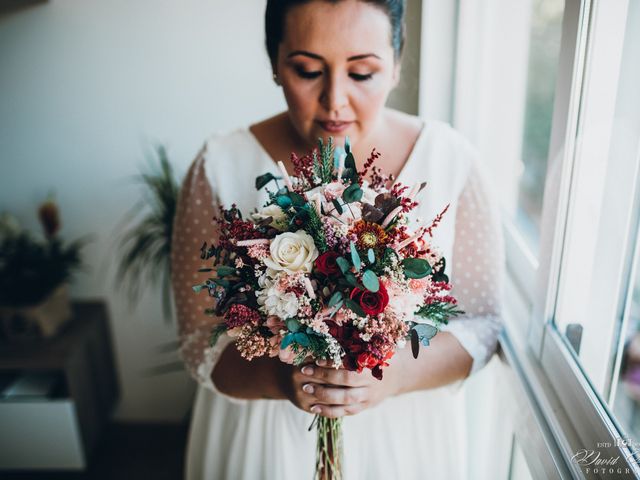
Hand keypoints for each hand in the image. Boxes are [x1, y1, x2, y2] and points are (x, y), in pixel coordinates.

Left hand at [281, 355, 404, 418]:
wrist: (396, 376)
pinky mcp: (363, 408)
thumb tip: (327, 330)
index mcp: (372, 365)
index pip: (350, 365)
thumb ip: (352, 344)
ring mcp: (367, 397)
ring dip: (323, 395)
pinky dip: (329, 411)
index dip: (332, 363)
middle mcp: (371, 383)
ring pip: (345, 400)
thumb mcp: (370, 347)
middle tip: (304, 371)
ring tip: (305, 389)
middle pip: (346, 382)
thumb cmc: (376, 356)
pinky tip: (313, 408)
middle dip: (323, 377)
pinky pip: (345, 412)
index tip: (315, 359)